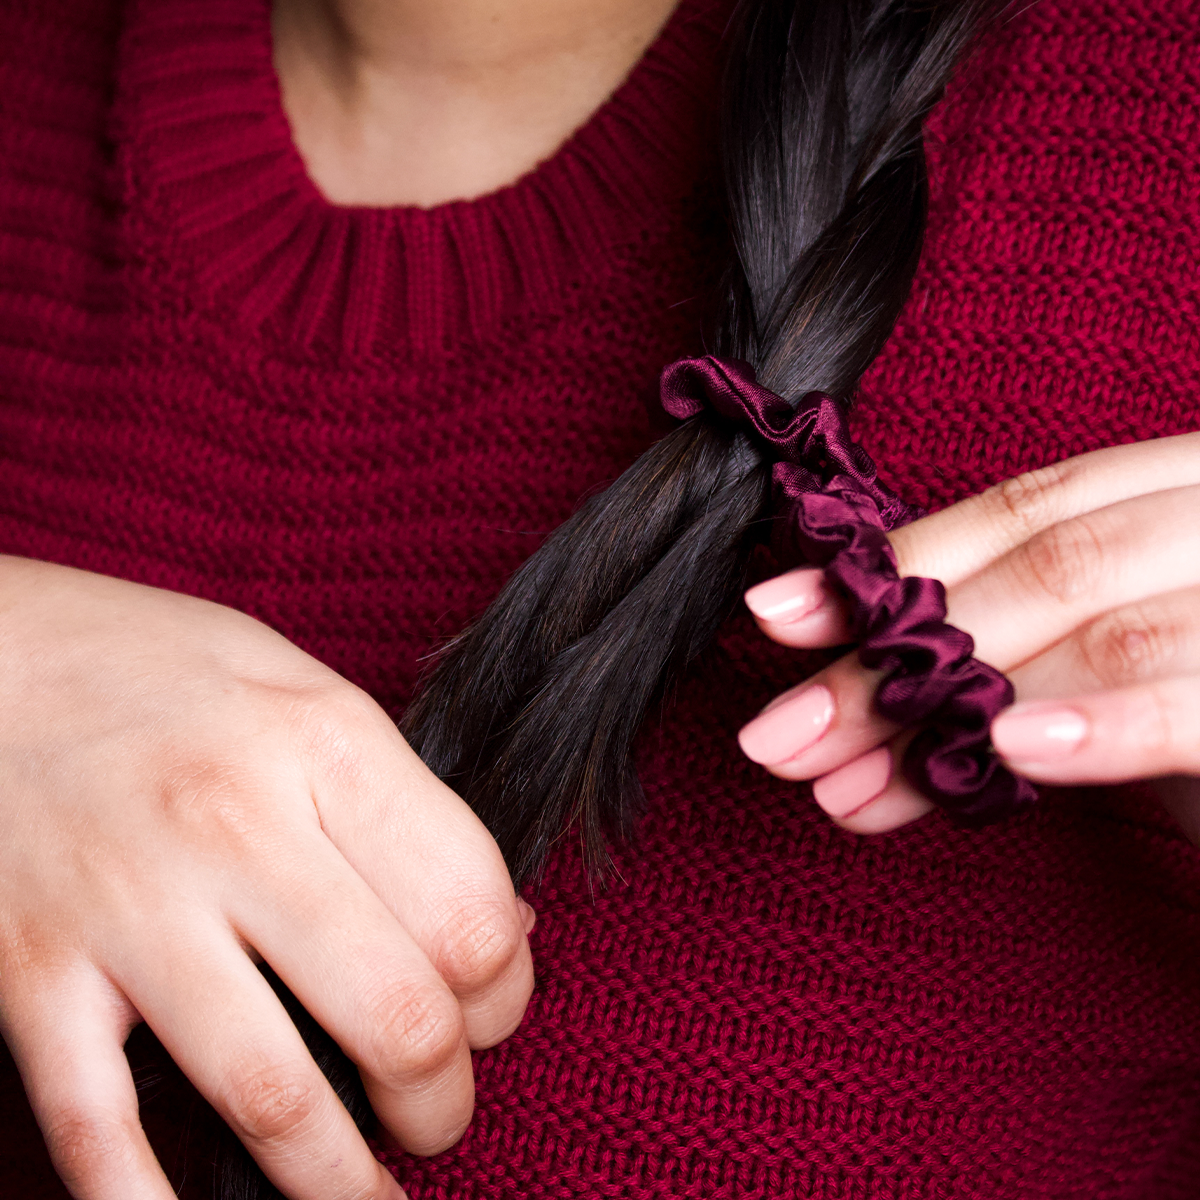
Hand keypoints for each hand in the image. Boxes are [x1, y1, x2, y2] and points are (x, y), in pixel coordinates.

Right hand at [0, 557, 533, 1199]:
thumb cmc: (166, 669)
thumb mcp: (311, 693)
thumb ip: (407, 806)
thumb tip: (506, 928)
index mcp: (329, 745)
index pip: (472, 912)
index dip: (509, 991)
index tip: (495, 1012)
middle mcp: (238, 825)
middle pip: (399, 1015)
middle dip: (442, 1097)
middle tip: (438, 1108)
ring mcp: (130, 907)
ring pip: (273, 1095)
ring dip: (343, 1180)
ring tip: (371, 1192)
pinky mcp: (32, 974)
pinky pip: (101, 1134)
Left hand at [736, 433, 1199, 836]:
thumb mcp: (1102, 671)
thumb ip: (1000, 664)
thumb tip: (839, 709)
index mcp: (1184, 486)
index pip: (1024, 509)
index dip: (894, 561)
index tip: (775, 614)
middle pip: (1042, 566)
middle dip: (894, 655)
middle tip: (778, 734)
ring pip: (1107, 617)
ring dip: (956, 710)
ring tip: (847, 783)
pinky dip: (1110, 721)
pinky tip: (1013, 751)